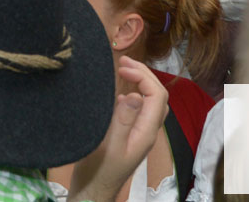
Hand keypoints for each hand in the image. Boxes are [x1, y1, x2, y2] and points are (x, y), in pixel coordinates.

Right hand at [68, 57, 169, 201]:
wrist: (92, 192)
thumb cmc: (98, 171)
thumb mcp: (108, 145)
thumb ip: (122, 120)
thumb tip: (134, 94)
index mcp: (145, 132)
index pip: (156, 95)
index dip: (142, 76)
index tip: (121, 67)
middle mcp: (146, 131)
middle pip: (157, 96)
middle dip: (144, 74)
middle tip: (123, 61)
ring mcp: (139, 134)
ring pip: (149, 102)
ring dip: (140, 82)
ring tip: (123, 69)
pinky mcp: (129, 136)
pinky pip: (138, 109)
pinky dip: (131, 93)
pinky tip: (117, 92)